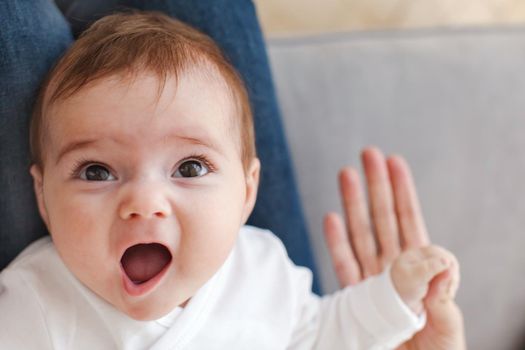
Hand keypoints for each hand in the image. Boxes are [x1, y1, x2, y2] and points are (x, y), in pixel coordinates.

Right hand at [323, 147, 465, 349]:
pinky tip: (330, 218)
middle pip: (382, 219)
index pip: (409, 221)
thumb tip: (439, 259)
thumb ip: (442, 294)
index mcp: (420, 272)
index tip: (394, 162)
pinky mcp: (352, 300)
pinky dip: (335, 241)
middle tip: (367, 153)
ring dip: (352, 203)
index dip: (402, 192)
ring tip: (345, 174)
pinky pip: (342, 265)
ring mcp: (371, 281)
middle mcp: (393, 270)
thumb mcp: (448, 327)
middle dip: (376, 185)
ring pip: (360, 234)